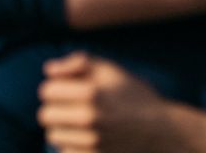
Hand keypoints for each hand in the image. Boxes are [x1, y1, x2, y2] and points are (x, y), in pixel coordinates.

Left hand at [38, 52, 164, 152]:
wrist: (160, 131)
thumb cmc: (131, 95)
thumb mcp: (109, 70)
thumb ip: (77, 63)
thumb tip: (48, 70)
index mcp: (91, 92)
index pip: (46, 91)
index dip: (54, 88)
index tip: (66, 90)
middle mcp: (90, 118)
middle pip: (45, 115)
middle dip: (54, 109)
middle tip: (70, 108)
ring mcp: (93, 142)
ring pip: (53, 136)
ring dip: (61, 129)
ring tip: (79, 123)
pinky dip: (71, 146)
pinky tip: (87, 138)